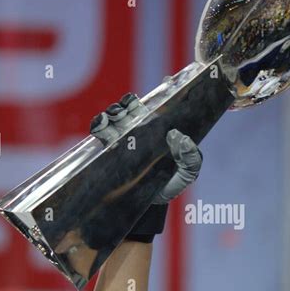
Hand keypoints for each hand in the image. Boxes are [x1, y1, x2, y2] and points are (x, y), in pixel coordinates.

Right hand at [90, 93, 202, 240]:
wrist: (145, 207)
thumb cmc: (169, 185)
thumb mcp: (187, 174)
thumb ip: (190, 158)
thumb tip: (179, 136)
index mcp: (162, 128)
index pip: (162, 102)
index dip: (165, 88)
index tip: (166, 82)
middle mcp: (141, 127)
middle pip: (133, 105)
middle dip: (131, 103)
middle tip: (134, 108)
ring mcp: (123, 135)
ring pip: (115, 114)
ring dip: (115, 112)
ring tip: (119, 119)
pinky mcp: (107, 146)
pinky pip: (99, 130)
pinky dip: (99, 125)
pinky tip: (102, 129)